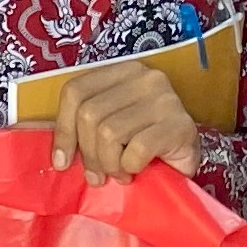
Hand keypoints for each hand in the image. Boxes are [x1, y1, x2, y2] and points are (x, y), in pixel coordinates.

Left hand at [49, 59, 200, 181]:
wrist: (187, 159)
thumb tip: (59, 157)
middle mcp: (146, 77)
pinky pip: (136, 149)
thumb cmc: (144, 143)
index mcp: (123, 71)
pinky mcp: (180, 125)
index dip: (63, 130)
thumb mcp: (110, 126)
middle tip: (99, 175)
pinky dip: (130, 167)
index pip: (76, 91)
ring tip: (120, 172)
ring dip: (110, 164)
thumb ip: (85, 128)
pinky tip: (137, 170)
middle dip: (89, 154)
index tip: (62, 162)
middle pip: (89, 115)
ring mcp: (165, 99)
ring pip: (109, 133)